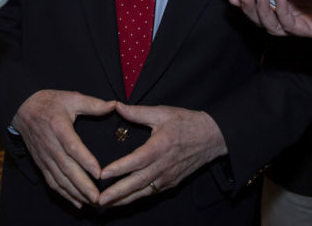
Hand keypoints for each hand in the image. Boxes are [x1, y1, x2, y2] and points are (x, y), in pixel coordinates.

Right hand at [12, 90, 116, 207]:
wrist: (23, 109)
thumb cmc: (50, 103)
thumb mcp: (71, 98)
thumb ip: (93, 104)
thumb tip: (114, 105)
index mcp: (59, 127)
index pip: (73, 147)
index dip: (85, 161)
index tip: (98, 173)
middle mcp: (51, 145)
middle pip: (67, 168)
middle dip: (83, 185)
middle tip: (98, 197)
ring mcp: (45, 157)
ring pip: (60, 179)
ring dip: (75, 193)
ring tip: (92, 202)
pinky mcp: (41, 163)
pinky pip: (52, 182)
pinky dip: (64, 194)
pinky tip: (77, 202)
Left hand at [97, 104, 226, 206]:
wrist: (212, 137)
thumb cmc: (187, 123)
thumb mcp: (163, 113)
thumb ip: (138, 112)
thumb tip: (117, 106)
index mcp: (161, 146)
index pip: (137, 160)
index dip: (120, 169)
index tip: (103, 174)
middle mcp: (164, 165)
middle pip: (137, 183)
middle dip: (117, 193)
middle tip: (99, 200)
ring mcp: (168, 177)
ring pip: (143, 192)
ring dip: (124, 200)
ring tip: (106, 204)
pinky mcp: (171, 183)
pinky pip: (151, 192)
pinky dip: (136, 198)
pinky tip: (123, 201)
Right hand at [230, 0, 311, 39]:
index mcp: (290, 0)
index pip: (263, 5)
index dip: (247, 2)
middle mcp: (293, 13)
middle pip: (262, 18)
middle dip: (249, 8)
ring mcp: (301, 23)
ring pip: (272, 25)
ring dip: (260, 11)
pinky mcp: (311, 30)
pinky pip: (290, 24)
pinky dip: (280, 10)